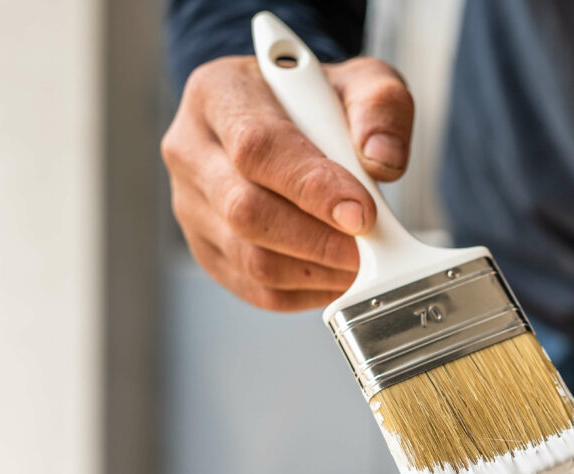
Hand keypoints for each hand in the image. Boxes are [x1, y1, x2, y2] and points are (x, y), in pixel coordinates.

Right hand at [161, 55, 413, 310]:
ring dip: (316, 270)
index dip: (311, 187)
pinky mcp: (208, 250)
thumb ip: (380, 108)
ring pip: (249, 258)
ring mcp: (191, 206)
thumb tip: (381, 159)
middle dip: (318, 239)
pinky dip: (305, 291)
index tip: (362, 213)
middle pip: (244, 211)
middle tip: (370, 249)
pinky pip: (256, 288)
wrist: (293, 123)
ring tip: (361, 263)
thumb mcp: (361, 82)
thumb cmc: (321, 103)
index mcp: (219, 94)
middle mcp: (191, 150)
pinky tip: (337, 275)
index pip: (256, 147)